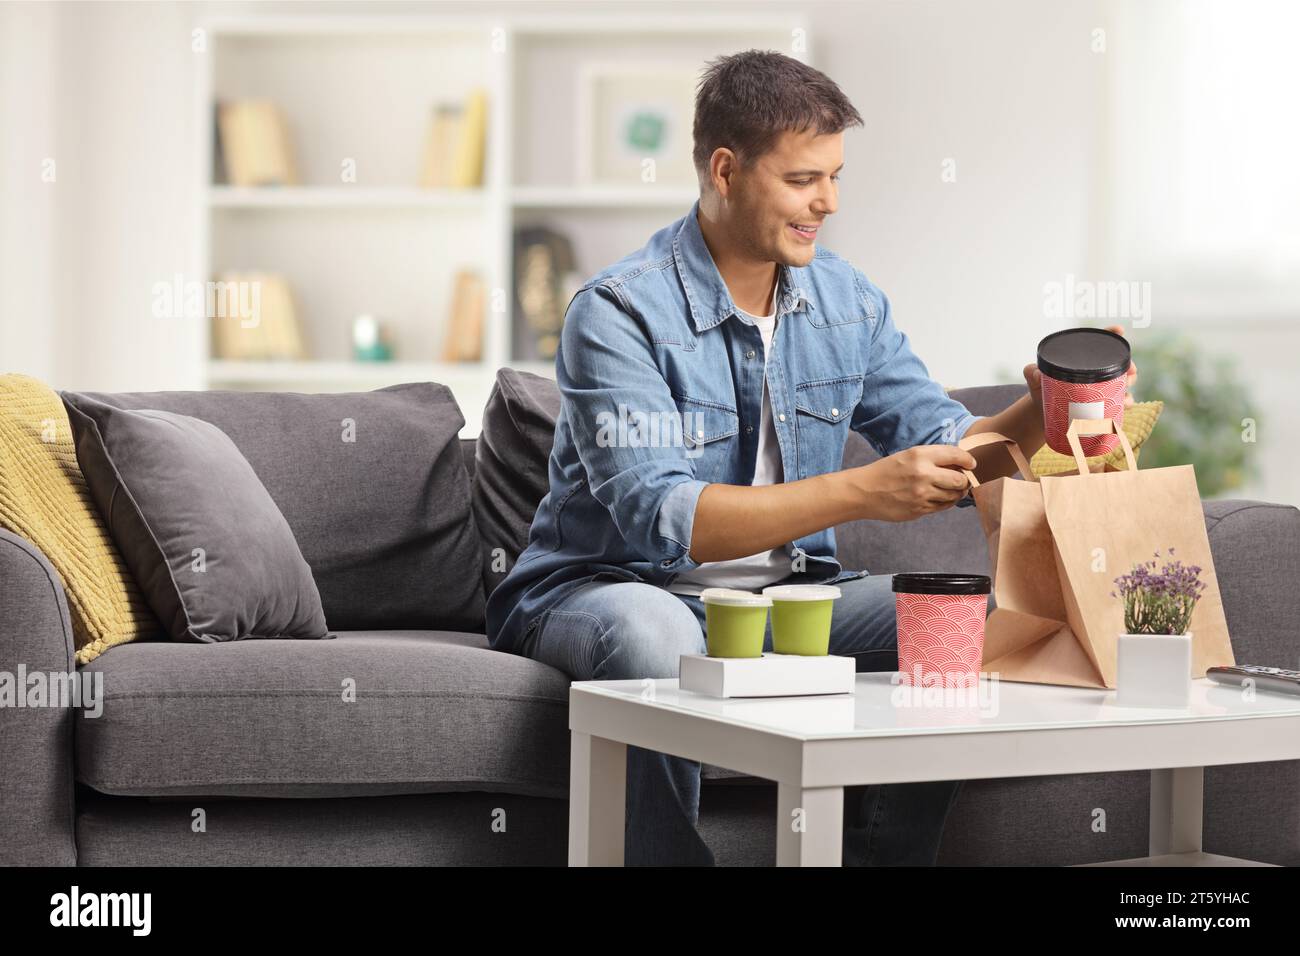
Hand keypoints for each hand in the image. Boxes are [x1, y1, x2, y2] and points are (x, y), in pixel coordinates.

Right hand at [856, 444, 979, 521]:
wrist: (864, 492)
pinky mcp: (919, 510)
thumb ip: (933, 458)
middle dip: (965, 480)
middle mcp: (923, 474)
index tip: (972, 464)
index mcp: (920, 455)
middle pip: (960, 479)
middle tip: (962, 479)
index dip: (968, 460)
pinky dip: (946, 502)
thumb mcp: (908, 456)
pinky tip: (940, 497)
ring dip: (957, 493)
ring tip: (951, 489)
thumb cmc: (886, 471)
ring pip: (954, 495)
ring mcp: (922, 494)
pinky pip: (943, 507)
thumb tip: (961, 465)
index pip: (956, 455)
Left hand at [1024, 323, 1137, 408]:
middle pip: (1119, 363)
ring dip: (1130, 384)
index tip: (1119, 329)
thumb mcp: (1035, 379)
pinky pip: (1119, 403)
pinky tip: (1125, 405)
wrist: (1043, 413)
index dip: (1111, 333)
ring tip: (1127, 389)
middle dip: (1129, 365)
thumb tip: (1036, 372)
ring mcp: (1102, 387)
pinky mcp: (1103, 404)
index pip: (1099, 342)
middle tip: (1130, 370)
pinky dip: (1125, 403)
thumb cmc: (1042, 389)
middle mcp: (1096, 371)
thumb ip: (1031, 372)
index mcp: (1081, 359)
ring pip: (1124, 383)